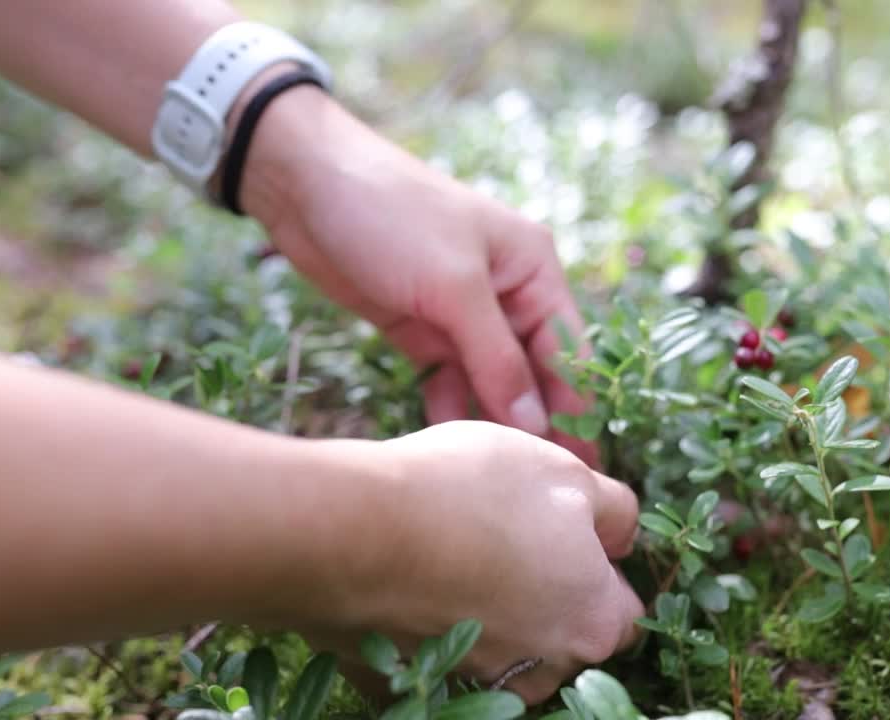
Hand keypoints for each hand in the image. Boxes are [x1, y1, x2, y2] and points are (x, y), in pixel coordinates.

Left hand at [241, 88, 596, 463]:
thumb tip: (536, 424)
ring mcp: (461, 313)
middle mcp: (506, 293)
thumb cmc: (394, 216)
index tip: (584, 467)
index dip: (577, 408)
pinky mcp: (419, 328)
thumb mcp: (453, 286)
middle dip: (541, 424)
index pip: (567, 350)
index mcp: (532, 270)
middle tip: (550, 486)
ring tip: (507, 477)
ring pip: (491, 381)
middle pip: (533, 371)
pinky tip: (455, 448)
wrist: (305, 185)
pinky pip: (447, 380)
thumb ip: (497, 357)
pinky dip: (450, 409)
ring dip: (496, 423)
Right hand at [288, 421, 641, 703]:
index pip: (624, 611)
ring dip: (492, 616)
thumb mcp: (562, 473)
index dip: (598, 569)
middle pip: (565, 638)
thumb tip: (620, 534)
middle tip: (503, 538)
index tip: (561, 535)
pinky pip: (440, 659)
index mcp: (596, 622)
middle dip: (546, 597)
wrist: (355, 532)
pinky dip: (435, 629)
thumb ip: (611, 510)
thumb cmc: (469, 493)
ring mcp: (481, 686)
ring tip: (454, 555)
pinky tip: (416, 584)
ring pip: (505, 652)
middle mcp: (548, 670)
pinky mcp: (419, 688)